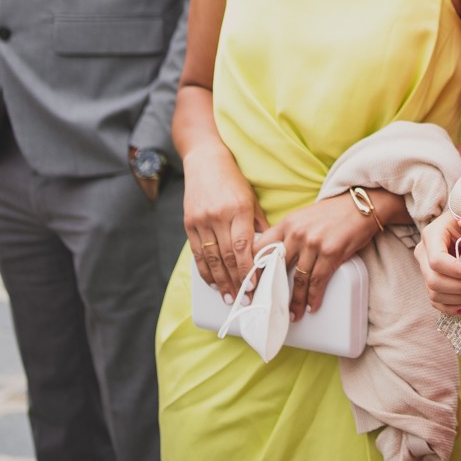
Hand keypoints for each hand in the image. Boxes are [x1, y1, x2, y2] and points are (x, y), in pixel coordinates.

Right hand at [182, 142, 264, 298]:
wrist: (205, 161)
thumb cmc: (234, 180)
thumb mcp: (251, 199)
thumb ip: (260, 224)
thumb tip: (271, 249)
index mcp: (238, 210)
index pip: (243, 247)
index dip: (247, 270)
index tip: (254, 286)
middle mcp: (218, 216)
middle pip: (227, 257)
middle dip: (236, 281)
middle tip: (244, 299)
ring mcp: (201, 221)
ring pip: (211, 258)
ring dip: (220, 282)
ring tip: (228, 297)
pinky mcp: (189, 223)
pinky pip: (197, 252)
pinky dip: (205, 270)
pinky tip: (212, 282)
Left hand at [255, 196, 379, 320]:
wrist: (362, 204)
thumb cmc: (335, 212)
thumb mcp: (305, 217)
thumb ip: (290, 234)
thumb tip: (277, 257)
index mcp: (287, 223)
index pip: (261, 248)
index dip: (253, 268)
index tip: (250, 285)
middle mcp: (297, 233)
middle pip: (277, 268)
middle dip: (272, 291)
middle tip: (268, 307)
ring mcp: (314, 243)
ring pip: (298, 279)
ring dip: (296, 301)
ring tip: (293, 313)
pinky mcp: (331, 253)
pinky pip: (317, 281)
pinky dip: (314, 297)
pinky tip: (312, 305)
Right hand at [417, 213, 460, 313]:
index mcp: (432, 234)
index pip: (437, 261)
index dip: (457, 272)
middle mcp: (423, 252)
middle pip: (434, 281)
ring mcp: (425, 268)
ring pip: (434, 294)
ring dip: (460, 298)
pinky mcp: (432, 280)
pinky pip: (436, 301)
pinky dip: (451, 307)